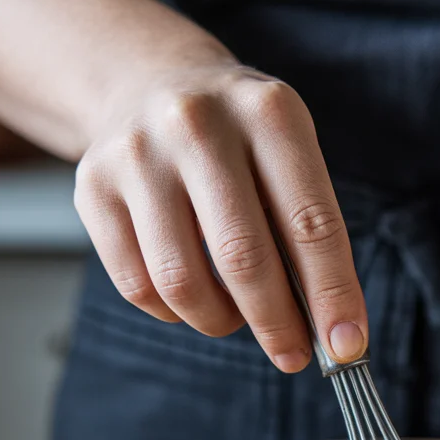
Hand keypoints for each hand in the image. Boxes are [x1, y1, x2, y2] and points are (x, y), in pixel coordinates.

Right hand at [74, 63, 366, 370]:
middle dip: (277, 324)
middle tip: (293, 355)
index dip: (332, 295)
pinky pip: (138, 286)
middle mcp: (198, 124)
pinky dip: (174, 312)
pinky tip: (193, 297)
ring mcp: (137, 154)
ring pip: (182, 282)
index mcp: (269, 113)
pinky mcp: (92, 186)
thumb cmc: (240, 142)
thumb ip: (310, 236)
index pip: (311, 224)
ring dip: (220, 321)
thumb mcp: (289, 159)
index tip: (347, 347)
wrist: (152, 84)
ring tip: (238, 318)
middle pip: (243, 258)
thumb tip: (331, 331)